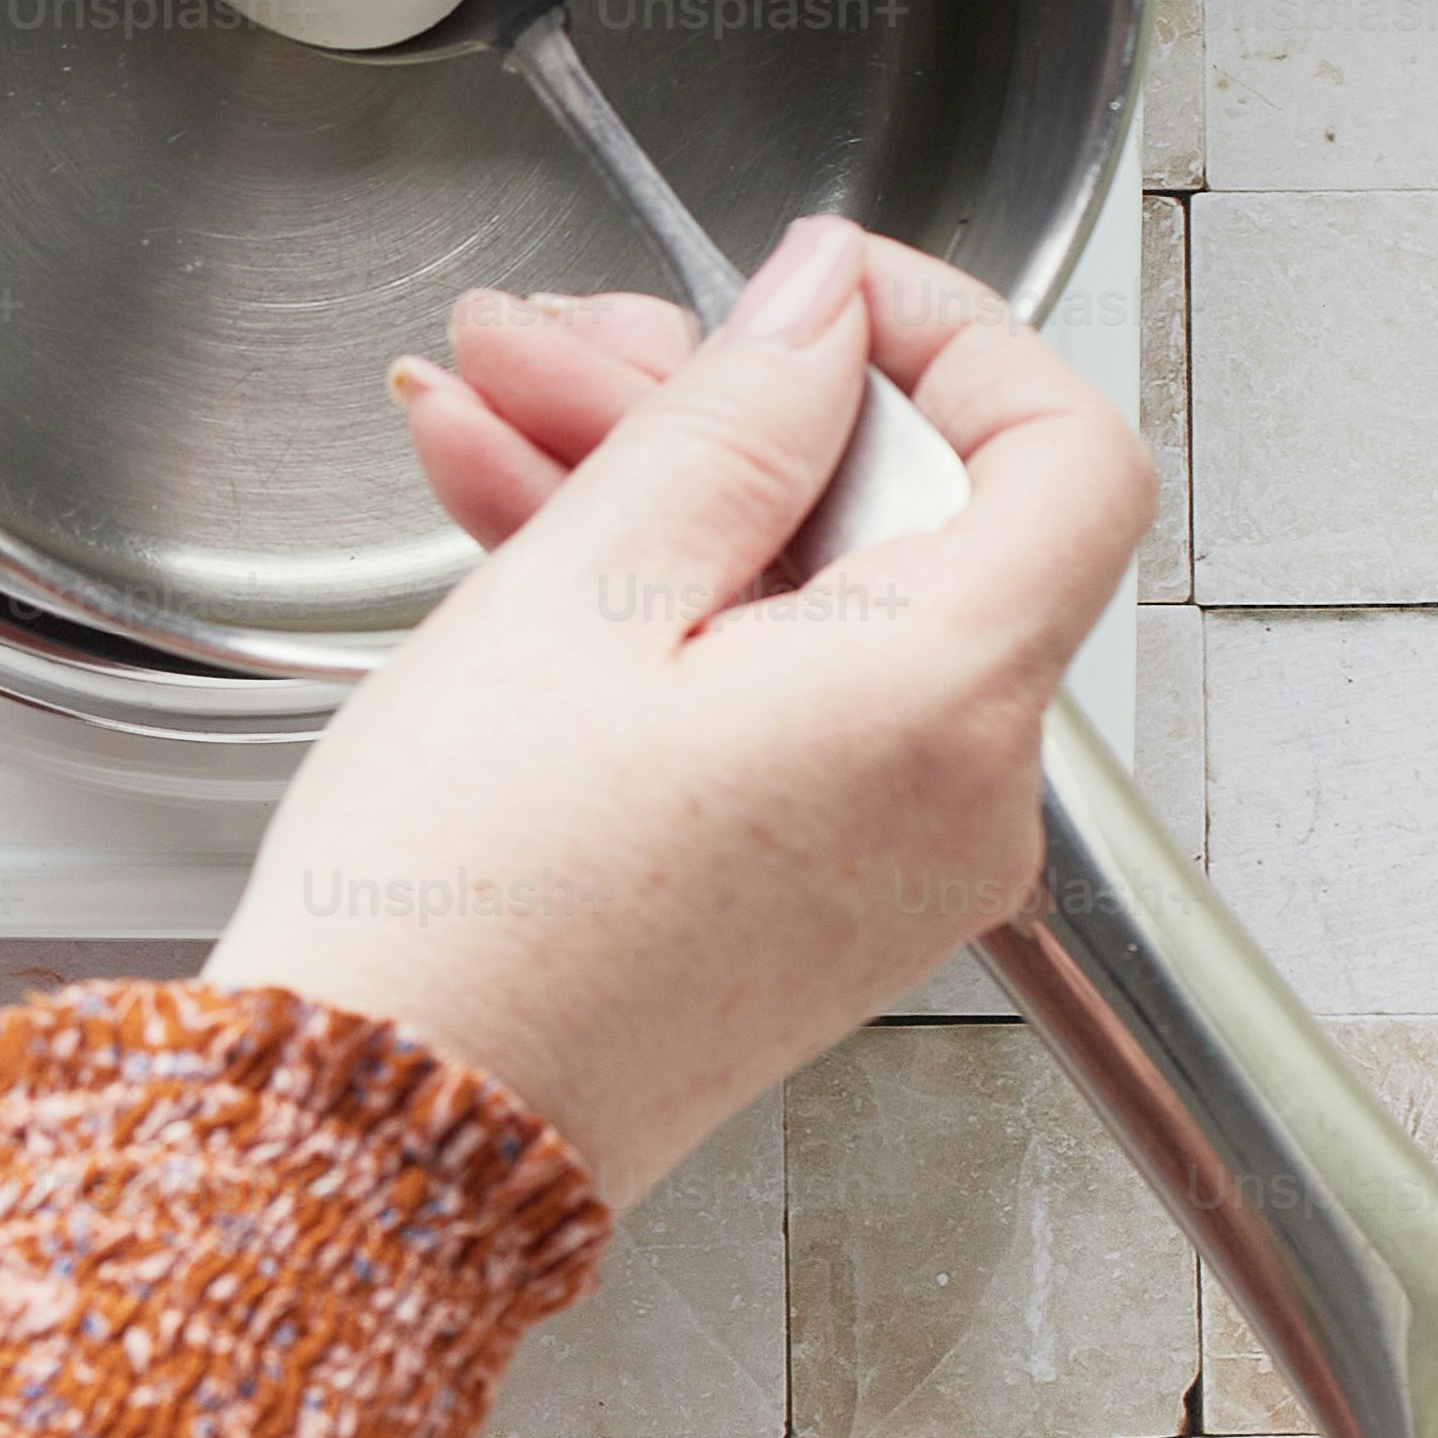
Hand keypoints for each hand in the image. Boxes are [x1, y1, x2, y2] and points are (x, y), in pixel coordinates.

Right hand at [200, 213, 1153, 1206]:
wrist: (378, 1148)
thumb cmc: (454, 913)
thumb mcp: (576, 598)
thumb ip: (733, 419)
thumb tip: (828, 305)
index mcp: (940, 705)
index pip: (1060, 451)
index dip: (945, 335)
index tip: (815, 289)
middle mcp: (961, 798)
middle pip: (905, 522)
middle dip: (722, 407)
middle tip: (544, 346)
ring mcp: (893, 864)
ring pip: (818, 607)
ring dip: (662, 499)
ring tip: (482, 422)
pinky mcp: (814, 909)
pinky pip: (778, 707)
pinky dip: (664, 618)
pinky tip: (520, 537)